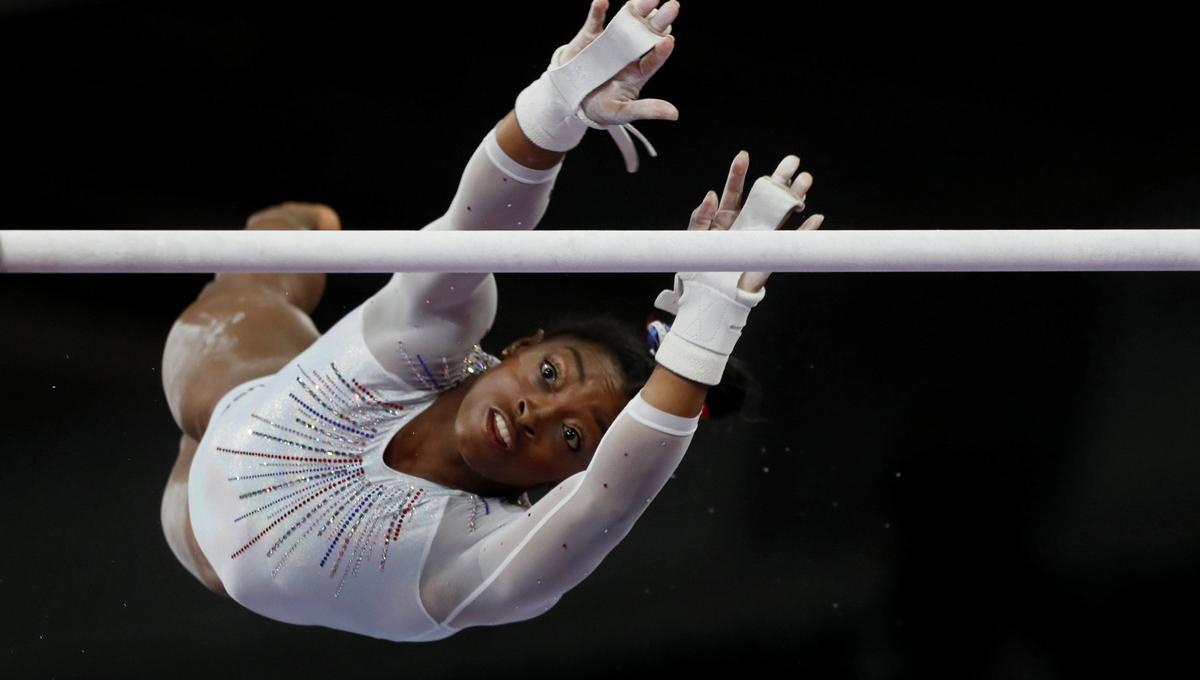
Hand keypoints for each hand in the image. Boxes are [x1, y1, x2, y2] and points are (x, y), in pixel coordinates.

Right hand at [566, 0, 680, 125]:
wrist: (571, 100)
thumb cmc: (601, 108)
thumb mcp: (622, 113)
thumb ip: (645, 110)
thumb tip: (674, 114)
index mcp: (638, 71)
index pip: (653, 58)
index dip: (661, 50)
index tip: (668, 40)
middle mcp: (628, 53)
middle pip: (647, 34)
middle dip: (660, 21)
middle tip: (673, 7)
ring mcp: (610, 42)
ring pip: (626, 22)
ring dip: (636, 8)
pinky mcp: (590, 37)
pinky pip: (595, 21)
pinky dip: (598, 11)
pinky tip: (602, 2)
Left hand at [687, 152, 823, 291]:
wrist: (711, 295)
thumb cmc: (701, 265)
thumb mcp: (694, 238)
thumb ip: (700, 216)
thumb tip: (711, 195)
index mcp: (726, 216)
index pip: (734, 190)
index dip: (739, 173)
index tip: (743, 156)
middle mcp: (746, 221)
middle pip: (765, 195)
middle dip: (779, 177)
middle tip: (792, 161)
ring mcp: (761, 235)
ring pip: (782, 212)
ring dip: (795, 196)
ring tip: (805, 180)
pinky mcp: (771, 252)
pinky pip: (792, 240)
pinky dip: (806, 230)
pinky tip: (815, 218)